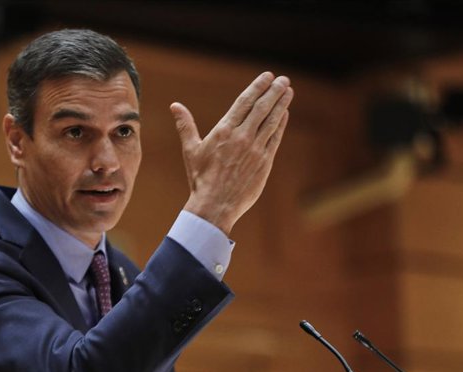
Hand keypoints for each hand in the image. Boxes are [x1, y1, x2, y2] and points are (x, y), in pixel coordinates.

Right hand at [170, 72, 292, 234]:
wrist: (215, 205)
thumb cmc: (201, 179)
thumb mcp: (191, 150)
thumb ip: (186, 125)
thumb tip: (174, 105)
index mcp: (223, 131)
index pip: (244, 102)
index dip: (257, 87)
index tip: (267, 76)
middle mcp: (241, 137)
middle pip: (261, 108)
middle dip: (273, 91)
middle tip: (283, 79)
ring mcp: (255, 149)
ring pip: (271, 121)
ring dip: (281, 104)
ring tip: (288, 91)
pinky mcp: (264, 162)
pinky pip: (275, 138)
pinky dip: (281, 124)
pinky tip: (284, 114)